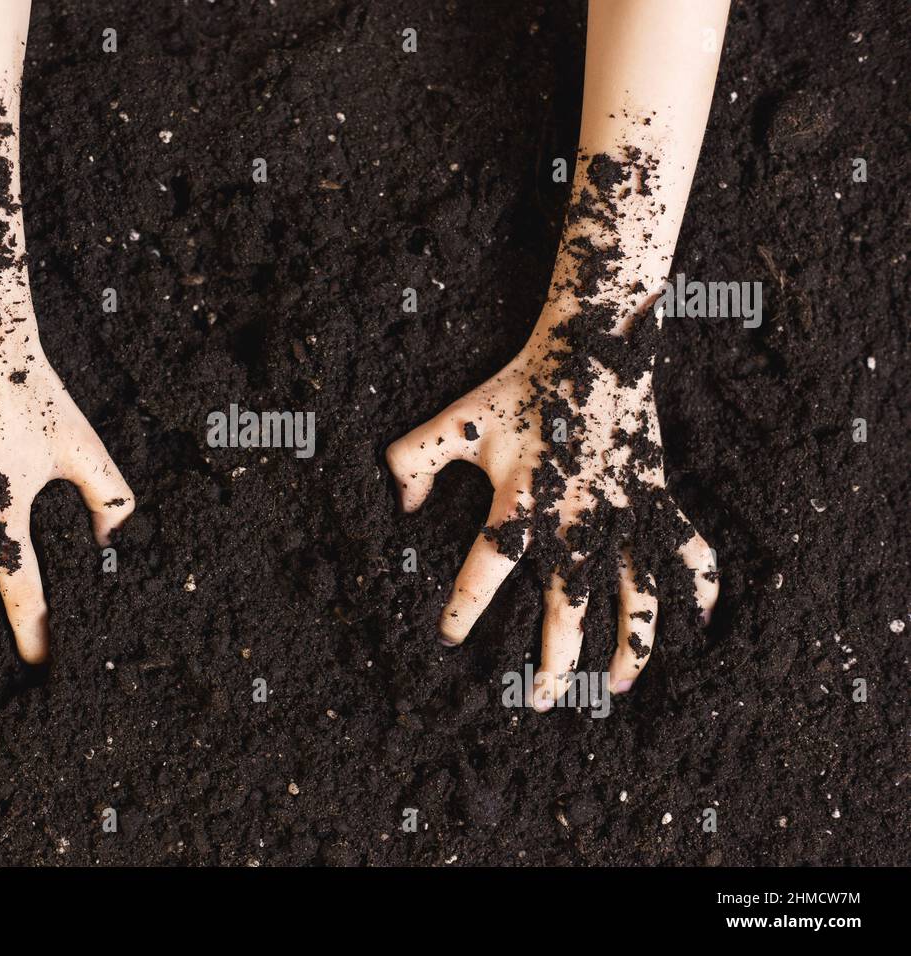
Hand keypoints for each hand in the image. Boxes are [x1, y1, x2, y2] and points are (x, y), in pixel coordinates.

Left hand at [386, 302, 716, 709]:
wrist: (592, 344)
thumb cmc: (518, 387)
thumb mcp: (454, 420)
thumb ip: (409, 460)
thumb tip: (401, 509)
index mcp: (520, 502)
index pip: (483, 573)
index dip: (462, 611)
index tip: (450, 640)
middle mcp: (576, 519)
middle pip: (568, 609)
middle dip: (556, 662)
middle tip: (542, 701)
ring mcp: (624, 512)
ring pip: (637, 596)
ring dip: (631, 645)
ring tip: (621, 686)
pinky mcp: (657, 496)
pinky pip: (689, 549)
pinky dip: (701, 585)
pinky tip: (700, 622)